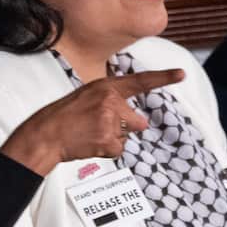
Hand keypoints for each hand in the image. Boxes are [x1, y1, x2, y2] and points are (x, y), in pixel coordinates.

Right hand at [0, 69, 185, 176]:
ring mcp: (110, 120)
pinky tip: (89, 144)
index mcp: (105, 86)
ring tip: (89, 135)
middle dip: (125, 129)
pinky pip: (118, 150)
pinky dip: (106, 151)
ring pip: (126, 136)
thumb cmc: (63, 117)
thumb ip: (111, 102)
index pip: (140, 81)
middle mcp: (111, 100)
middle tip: (97, 128)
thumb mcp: (86, 97)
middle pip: (137, 122)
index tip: (181, 74)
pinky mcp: (108, 139)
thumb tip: (140, 124)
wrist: (45, 134)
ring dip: (112, 140)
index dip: (163, 78)